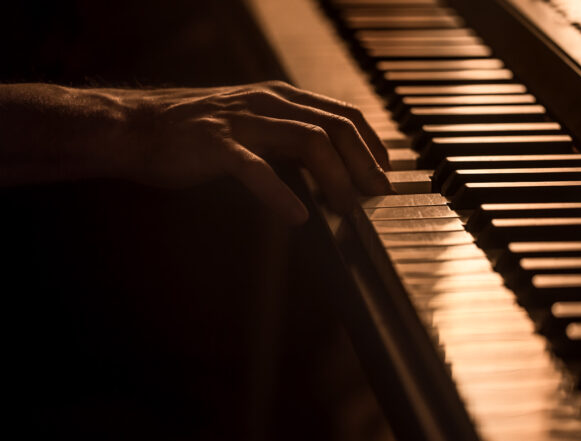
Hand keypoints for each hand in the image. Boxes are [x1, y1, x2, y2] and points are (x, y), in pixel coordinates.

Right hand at [0, 82, 393, 223]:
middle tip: (379, 194)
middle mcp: (268, 102)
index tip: (385, 170)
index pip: (342, 112)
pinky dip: (280, 193)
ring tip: (350, 208)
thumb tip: (328, 166)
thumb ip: (288, 136)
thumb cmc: (198, 132)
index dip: (371, 142)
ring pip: (307, 141)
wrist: (137, 126)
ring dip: (335, 177)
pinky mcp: (214, 144)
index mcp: (280, 96)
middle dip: (364, 162)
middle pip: (334, 126)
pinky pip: (255, 167)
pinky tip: (297, 217)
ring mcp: (242, 120)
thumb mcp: (252, 124)